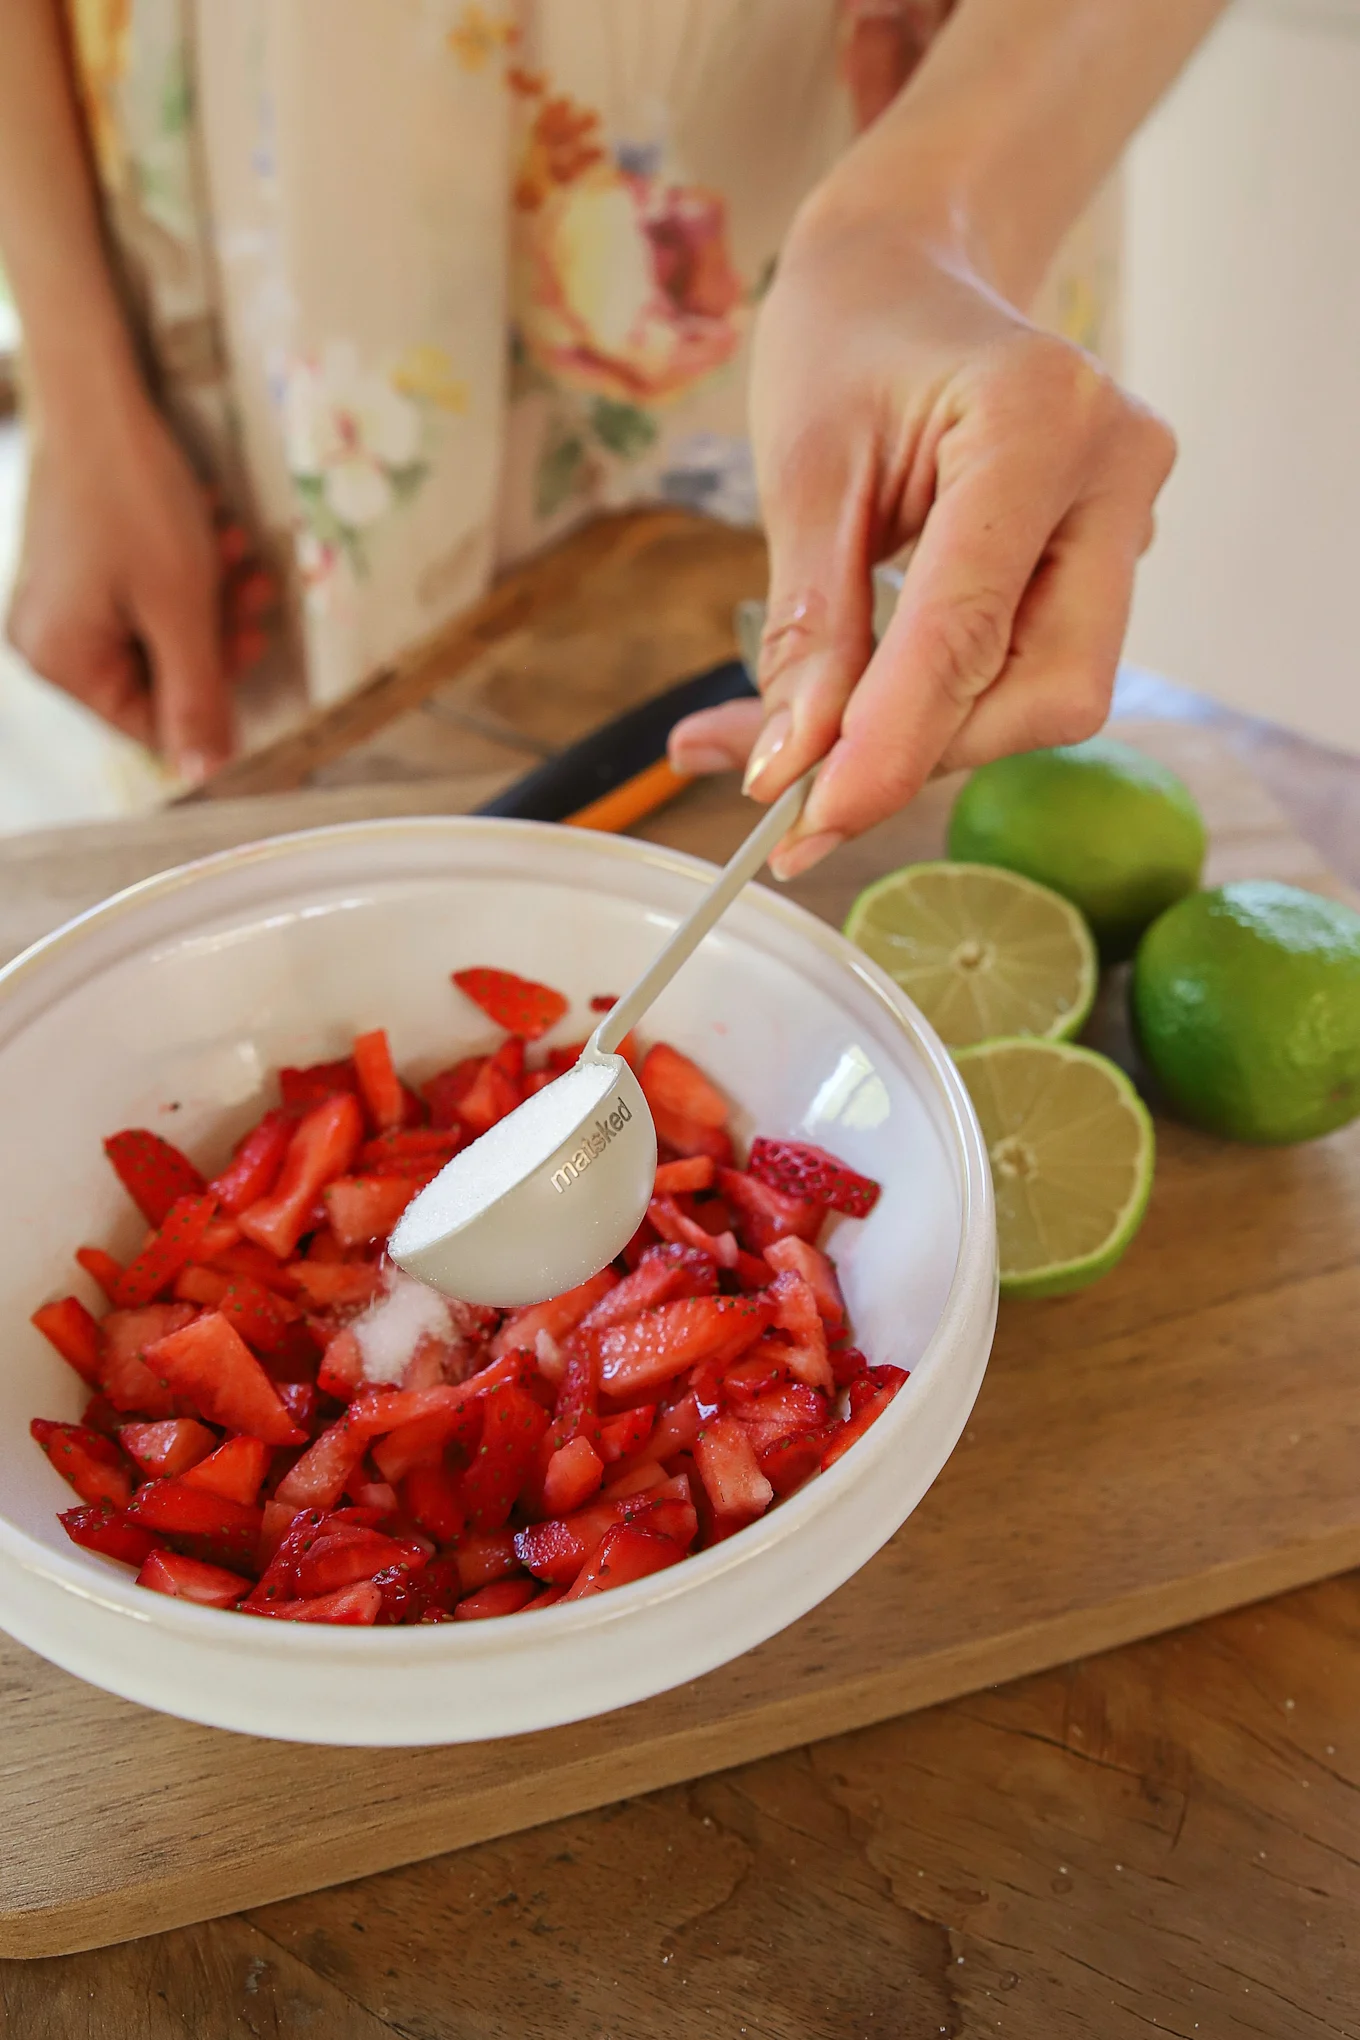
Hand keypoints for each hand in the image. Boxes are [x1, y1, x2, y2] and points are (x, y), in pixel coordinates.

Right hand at [6, 389, 272, 781]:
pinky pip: (145, 593)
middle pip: (157, 674)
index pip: (149, 722)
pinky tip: (215, 531)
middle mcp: (50, 640)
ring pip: (160, 630)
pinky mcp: (82, 566)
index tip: (254, 650)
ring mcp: (63, 601)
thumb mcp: (181, 609)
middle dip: (216, 633)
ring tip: (240, 552)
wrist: (99, 397)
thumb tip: (207, 772)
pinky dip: (186, 571)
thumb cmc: (134, 500)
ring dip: (212, 597)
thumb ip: (197, 696)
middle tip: (255, 591)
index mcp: (62, 662)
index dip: (210, 698)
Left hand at [668, 210, 1175, 877]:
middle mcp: (1114, 471)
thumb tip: (788, 770)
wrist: (909, 270)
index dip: (891, 744)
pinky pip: (1033, 667)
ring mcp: (1126, 516)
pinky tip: (852, 708)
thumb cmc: (846, 341)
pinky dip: (938, 706)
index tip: (806, 820)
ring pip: (1049, 696)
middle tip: (798, 782)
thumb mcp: (801, 474)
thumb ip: (806, 628)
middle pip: (1050, 690)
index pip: (972, 628)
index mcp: (1038, 421)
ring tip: (796, 744)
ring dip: (924, 740)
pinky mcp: (1107, 555)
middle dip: (925, 751)